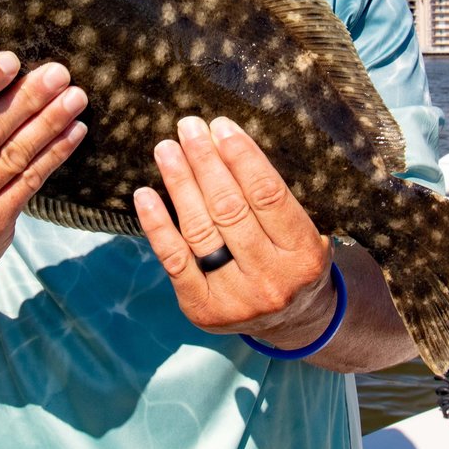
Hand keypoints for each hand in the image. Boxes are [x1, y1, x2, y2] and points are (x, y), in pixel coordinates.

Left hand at [133, 116, 336, 348]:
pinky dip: (157, 225)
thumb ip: (272, 196)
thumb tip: (223, 140)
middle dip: (205, 162)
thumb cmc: (293, 259)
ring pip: (200, 230)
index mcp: (304, 254)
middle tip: (188, 127)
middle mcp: (272, 278)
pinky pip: (174, 260)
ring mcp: (236, 297)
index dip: (241, 156)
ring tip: (166, 150)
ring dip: (179, 183)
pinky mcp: (203, 308)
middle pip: (230, 209)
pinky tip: (144, 195)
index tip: (220, 126)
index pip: (268, 195)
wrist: (292, 322)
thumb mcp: (303, 230)